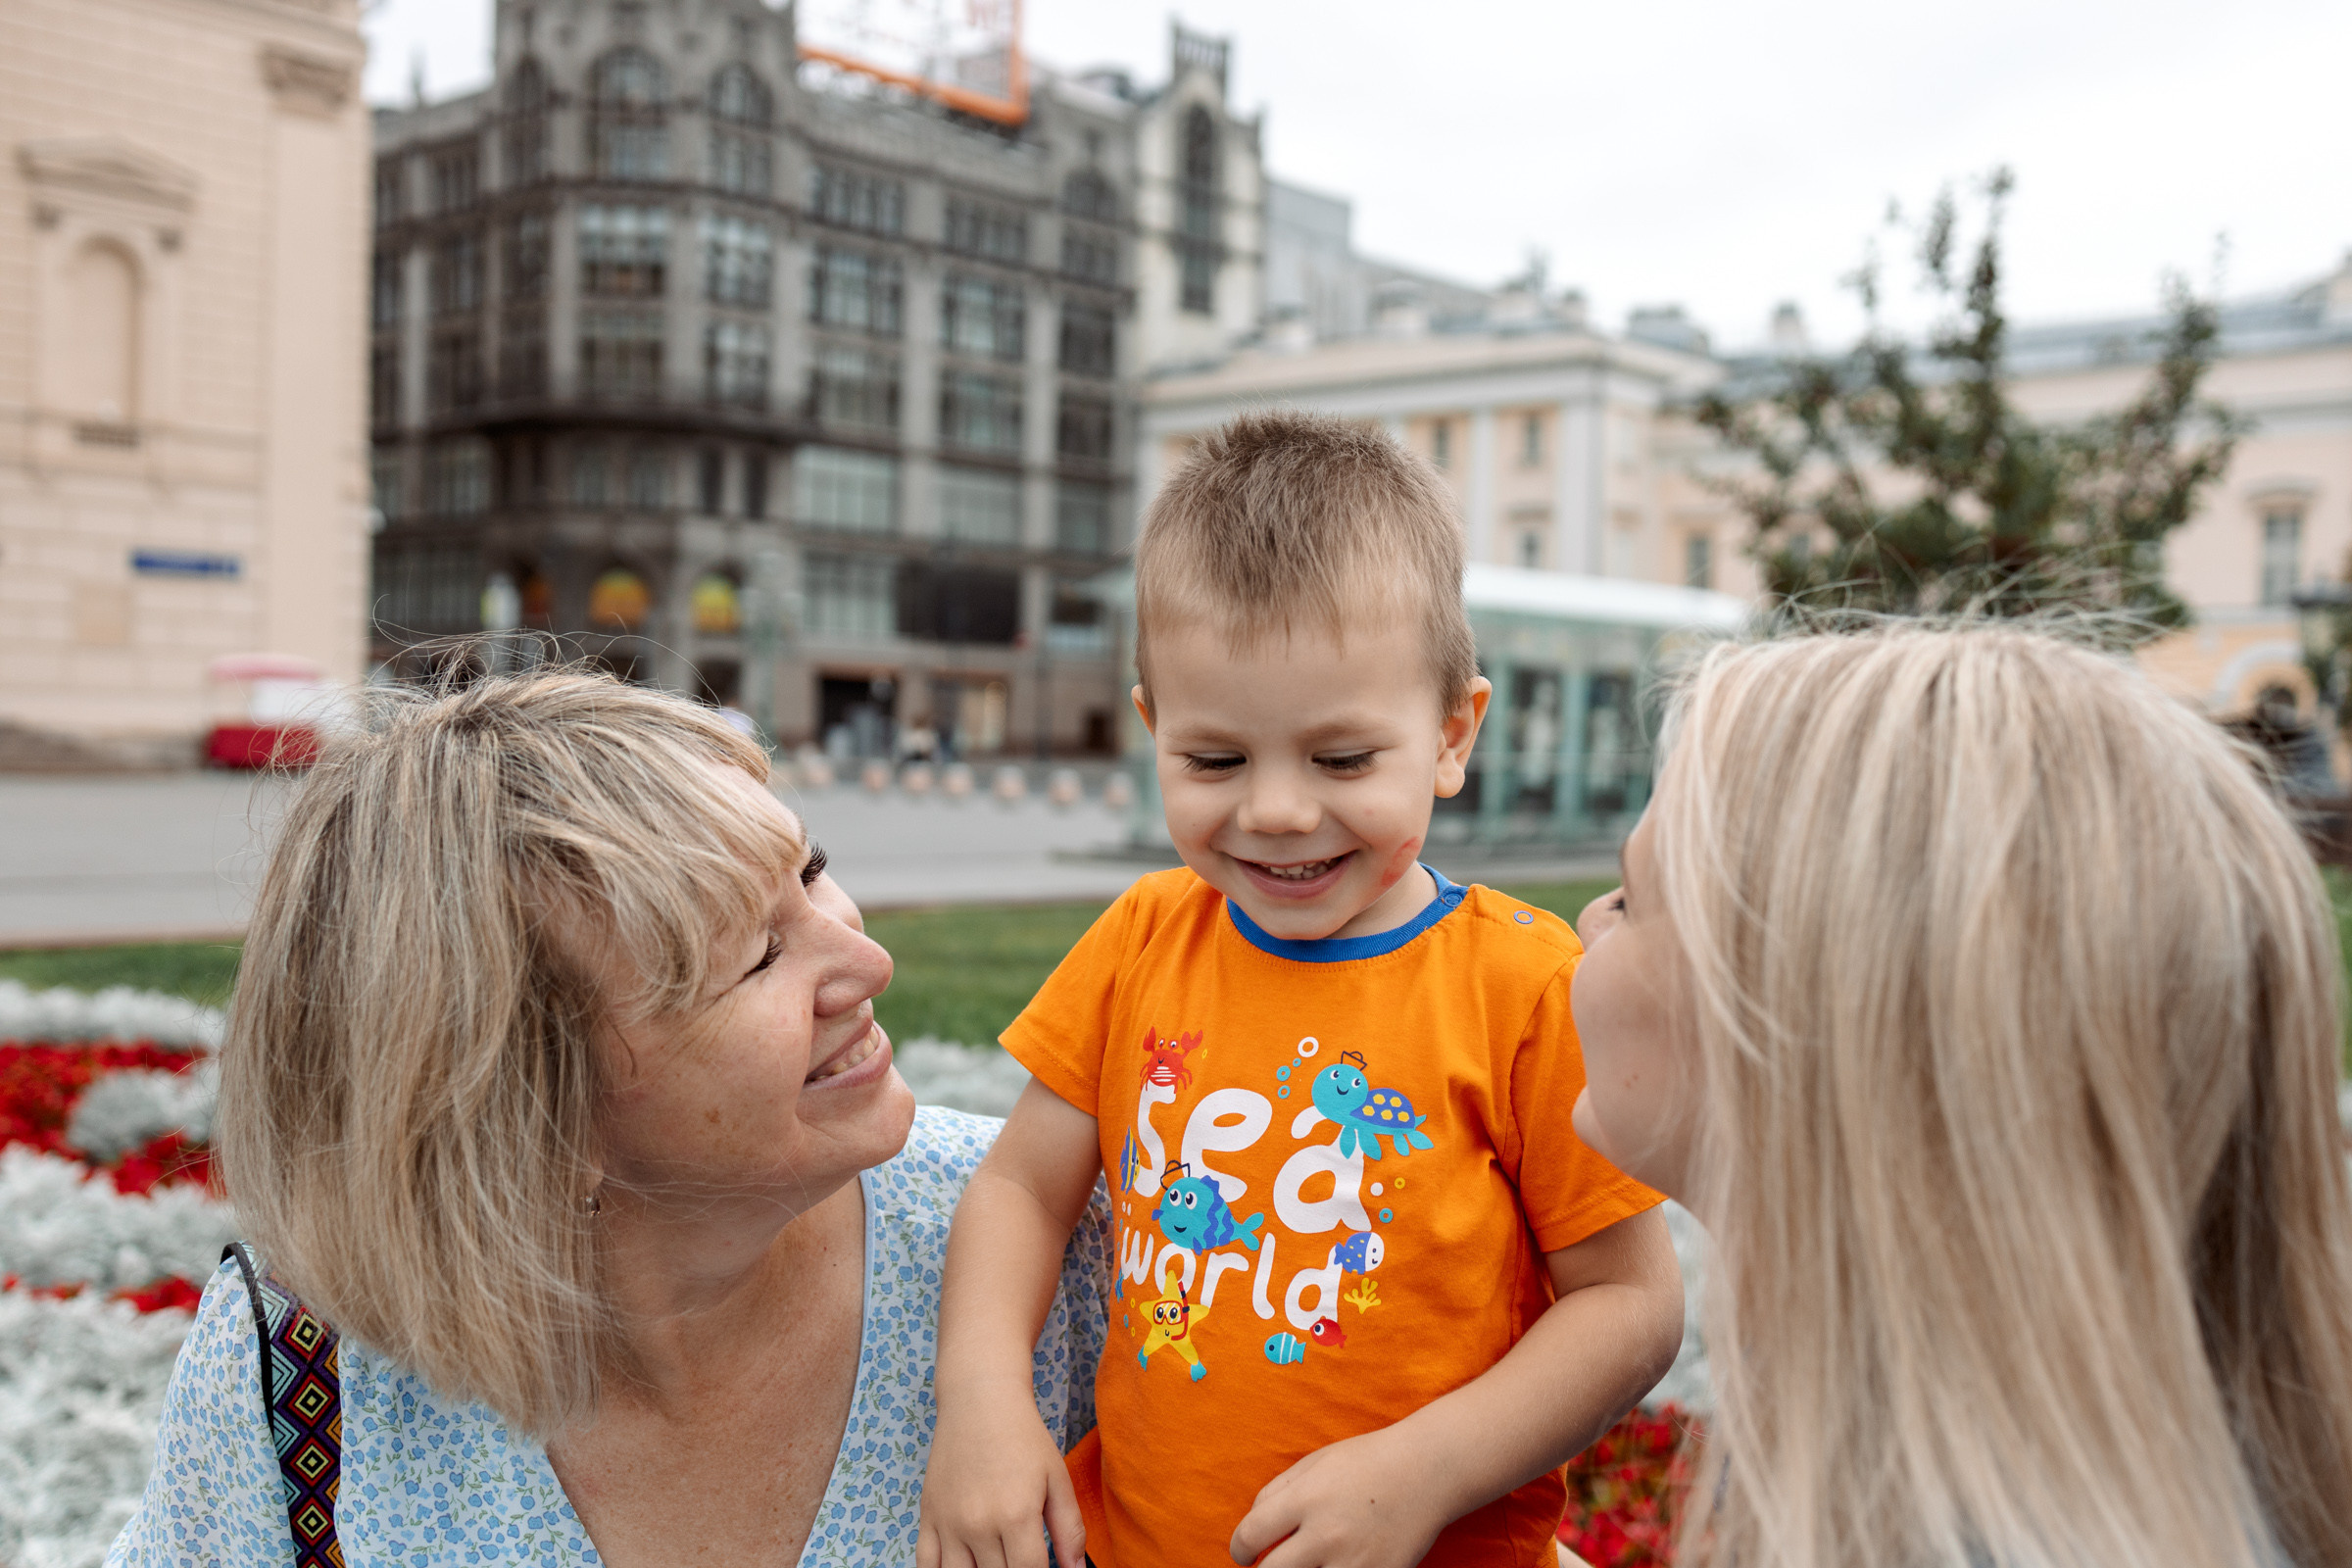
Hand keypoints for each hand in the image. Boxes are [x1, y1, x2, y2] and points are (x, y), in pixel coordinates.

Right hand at [918, 1386, 1084, 1567]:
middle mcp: (979, 1523)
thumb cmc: (1023, 1437)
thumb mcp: (1057, 1478)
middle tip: (1020, 1559)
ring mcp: (949, 1523)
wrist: (980, 1401)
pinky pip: (926, 1564)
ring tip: (996, 1561)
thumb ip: (1069, 1530)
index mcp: (1016, 1515)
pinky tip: (964, 1566)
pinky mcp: (928, 1516)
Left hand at [1228, 1426, 1450, 1567]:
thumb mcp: (1314, 1463)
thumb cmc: (1366, 1462)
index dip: (1239, 1549)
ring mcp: (1354, 1561)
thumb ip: (1275, 1492)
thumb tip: (1251, 1529)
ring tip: (1302, 1567)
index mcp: (1306, 1498)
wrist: (1427, 1471)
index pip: (1251, 1535)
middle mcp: (1327, 1533)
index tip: (1243, 1555)